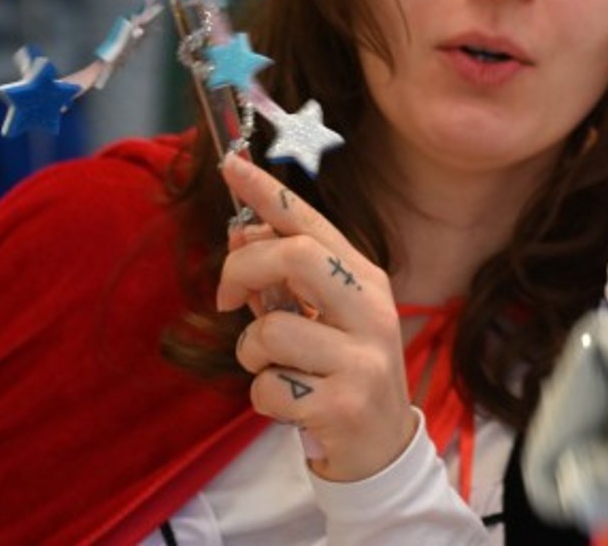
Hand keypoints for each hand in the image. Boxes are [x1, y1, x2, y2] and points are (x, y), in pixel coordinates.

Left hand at [217, 154, 416, 482]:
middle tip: (227, 299)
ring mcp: (362, 354)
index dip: (267, 192)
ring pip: (270, 332)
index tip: (230, 163)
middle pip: (293, 257)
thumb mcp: (320, 318)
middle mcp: (370, 307)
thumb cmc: (340, 368)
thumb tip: (243, 233)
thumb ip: (284, 281)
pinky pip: (268, 387)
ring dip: (252, 354)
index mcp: (363, 277)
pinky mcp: (345, 400)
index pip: (310, 224)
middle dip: (242, 270)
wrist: (380, 443)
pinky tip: (292, 403)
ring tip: (277, 368)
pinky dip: (263, 397)